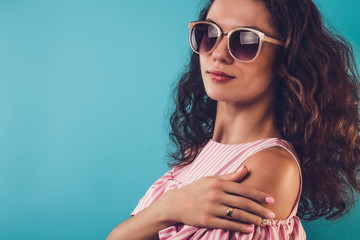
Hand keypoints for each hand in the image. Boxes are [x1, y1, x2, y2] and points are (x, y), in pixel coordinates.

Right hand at [159, 166, 274, 232]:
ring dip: (253, 219)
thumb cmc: (196, 190)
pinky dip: (240, 227)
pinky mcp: (207, 220)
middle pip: (243, 203)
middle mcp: (215, 195)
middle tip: (272, 214)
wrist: (176, 203)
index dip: (258, 195)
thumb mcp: (211, 179)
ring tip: (264, 222)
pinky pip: (227, 224)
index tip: (271, 200)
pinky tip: (250, 228)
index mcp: (218, 183)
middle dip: (260, 209)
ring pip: (237, 215)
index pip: (243, 189)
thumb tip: (245, 169)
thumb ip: (229, 176)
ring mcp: (211, 208)